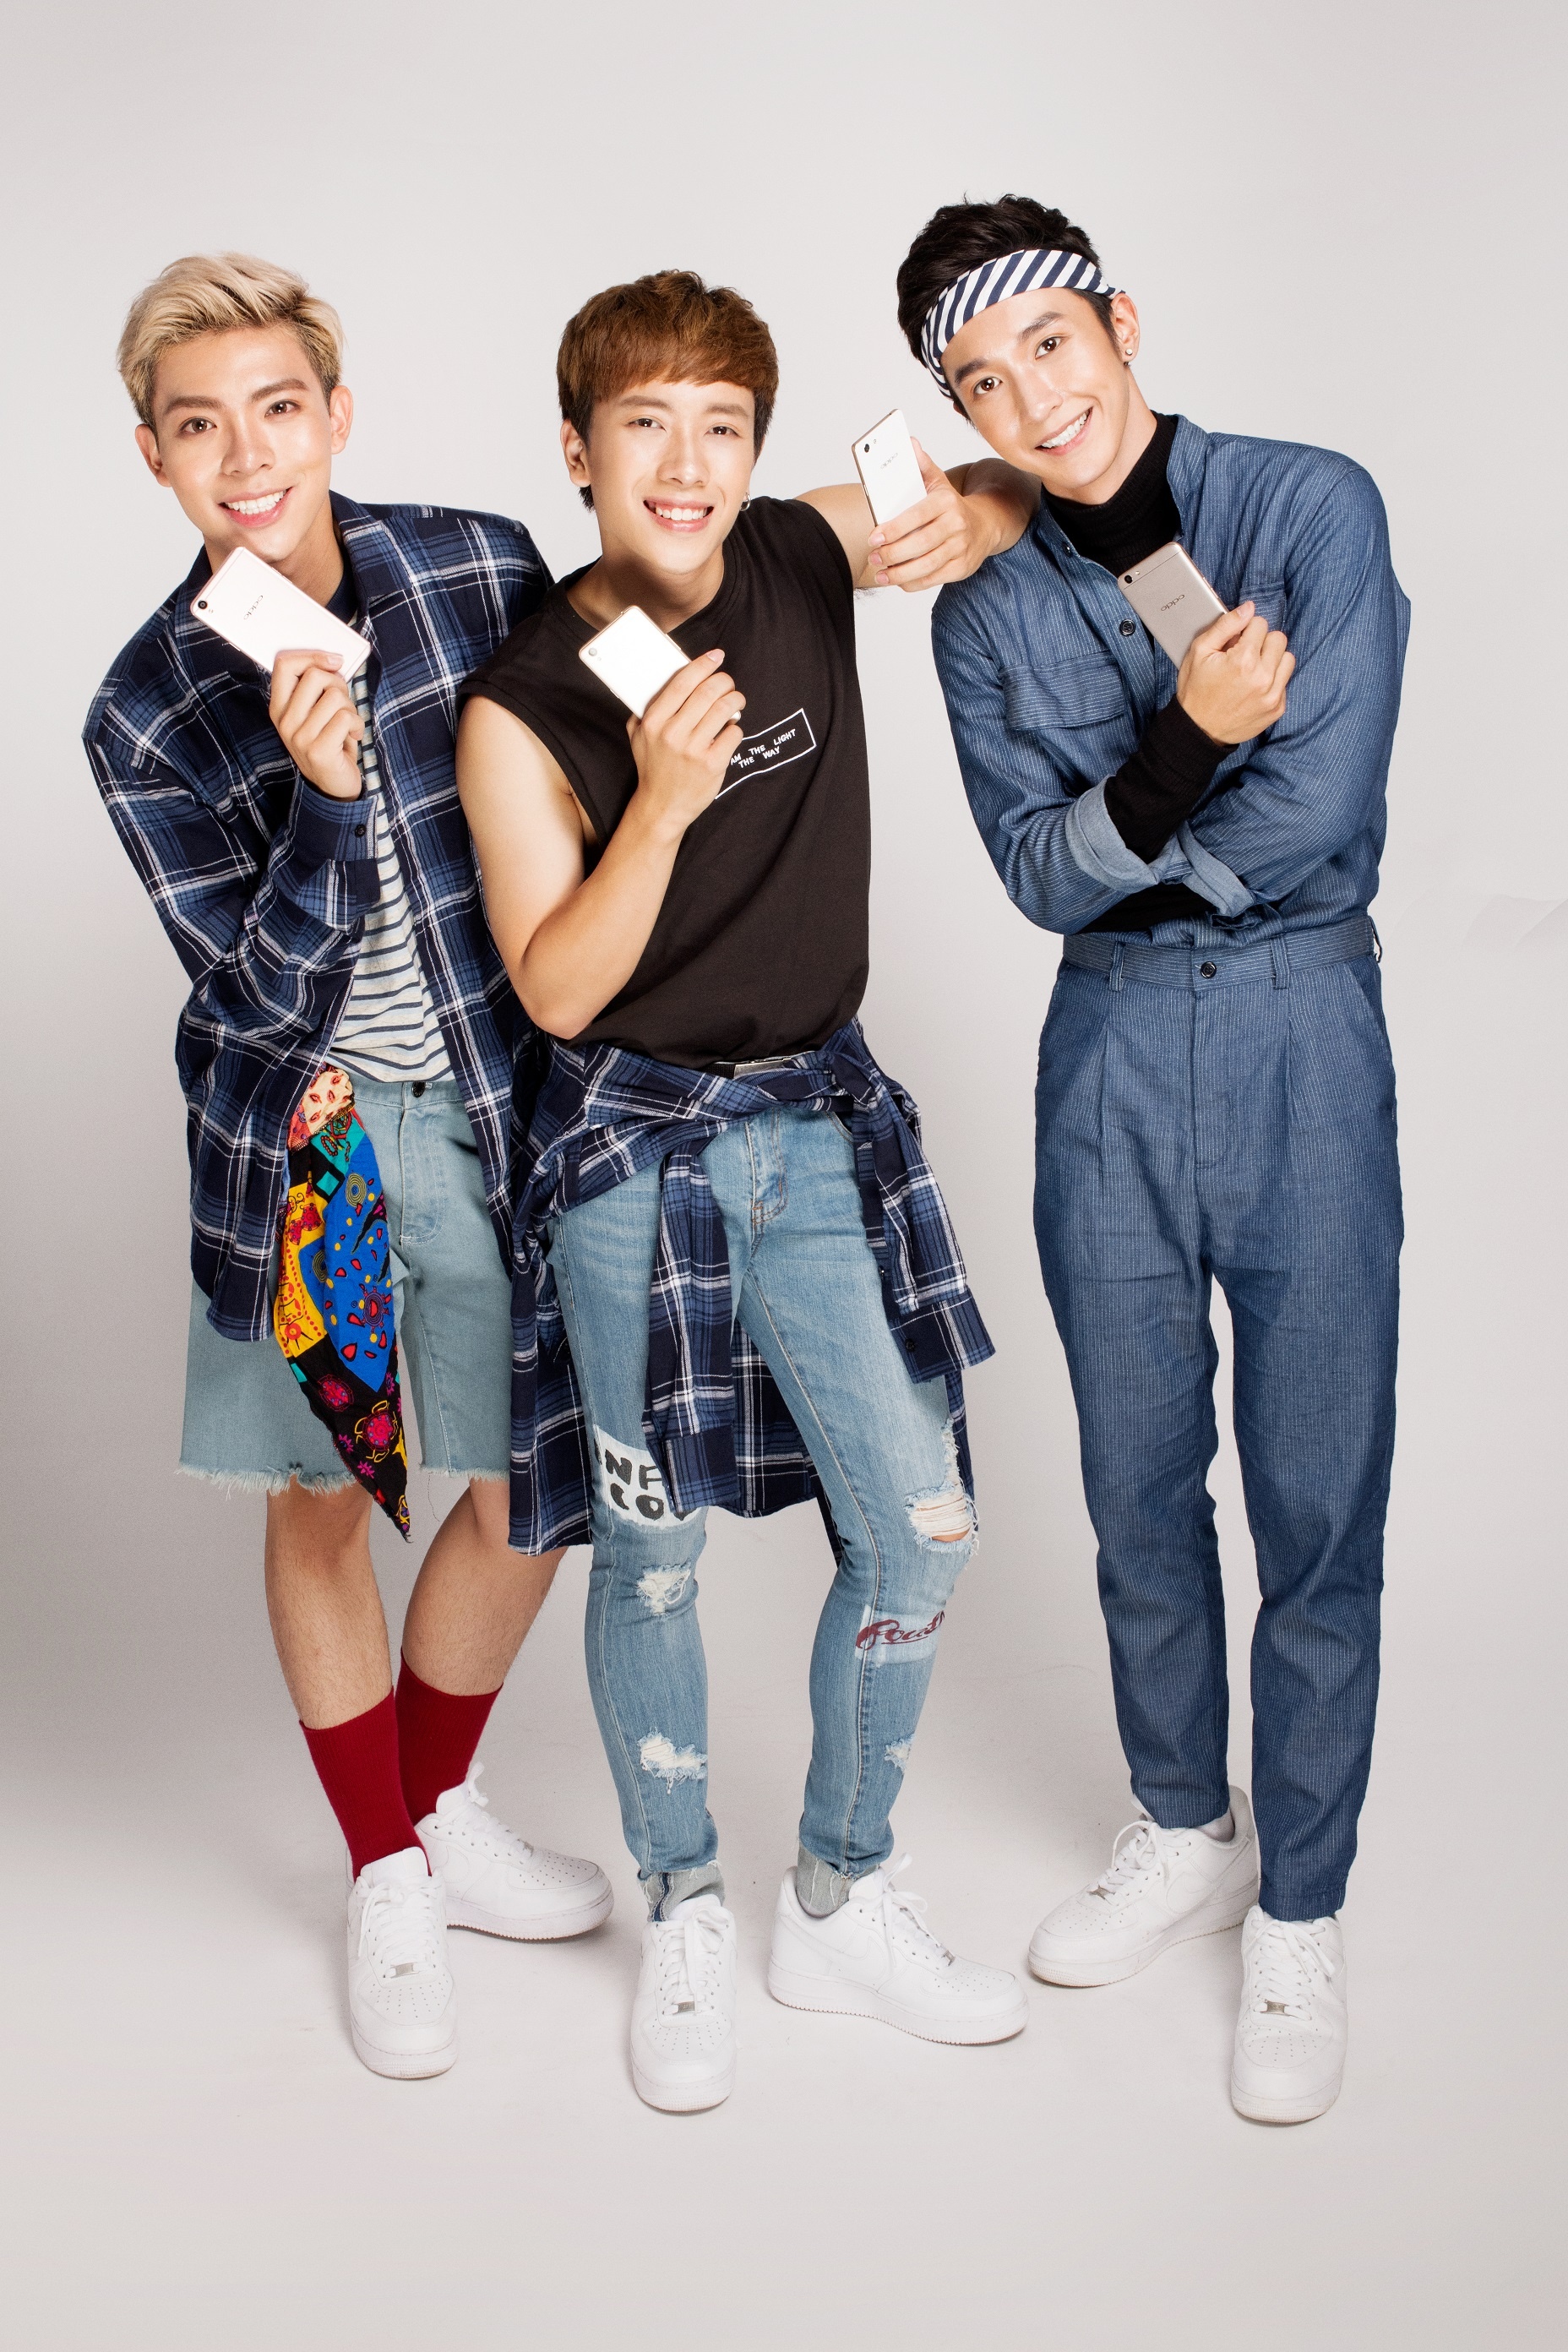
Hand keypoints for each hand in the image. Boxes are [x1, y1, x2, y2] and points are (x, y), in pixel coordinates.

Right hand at [270, 650, 363, 798]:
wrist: (332, 786)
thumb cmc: (328, 742)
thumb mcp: (314, 713)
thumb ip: (316, 688)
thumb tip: (332, 660)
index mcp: (279, 707)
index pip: (284, 665)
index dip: (312, 656)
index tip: (334, 661)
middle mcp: (284, 721)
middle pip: (315, 675)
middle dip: (339, 684)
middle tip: (344, 702)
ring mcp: (299, 737)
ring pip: (335, 696)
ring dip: (351, 708)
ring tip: (348, 724)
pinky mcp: (318, 750)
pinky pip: (346, 718)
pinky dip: (357, 724)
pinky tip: (353, 736)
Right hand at [626, 650, 744, 837]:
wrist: (662, 806)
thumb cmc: (652, 766)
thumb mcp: (638, 735)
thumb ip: (645, 708)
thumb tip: (662, 676)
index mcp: (653, 721)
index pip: (682, 681)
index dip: (703, 664)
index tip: (716, 656)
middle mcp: (672, 734)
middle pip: (708, 691)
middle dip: (724, 681)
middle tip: (728, 682)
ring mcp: (693, 750)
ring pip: (725, 709)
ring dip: (735, 700)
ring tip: (735, 701)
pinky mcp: (712, 764)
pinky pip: (733, 733)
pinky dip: (735, 727)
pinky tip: (728, 730)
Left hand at [868, 443, 992, 590]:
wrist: (984, 526)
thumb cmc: (951, 505)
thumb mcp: (938, 482)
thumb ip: (921, 465)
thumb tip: (908, 443)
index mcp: (946, 501)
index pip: (917, 516)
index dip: (893, 529)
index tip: (873, 537)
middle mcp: (957, 525)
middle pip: (920, 544)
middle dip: (892, 554)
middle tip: (874, 557)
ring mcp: (961, 548)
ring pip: (926, 565)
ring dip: (899, 573)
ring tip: (880, 573)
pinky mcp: (961, 568)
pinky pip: (933, 579)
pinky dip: (912, 582)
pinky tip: (897, 580)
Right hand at [1176, 604, 1295, 744]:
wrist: (1198, 730)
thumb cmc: (1195, 690)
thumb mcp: (1199, 651)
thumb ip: (1225, 625)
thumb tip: (1249, 608)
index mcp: (1243, 659)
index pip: (1260, 623)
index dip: (1245, 630)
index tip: (1234, 644)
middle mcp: (1263, 677)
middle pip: (1278, 638)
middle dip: (1261, 642)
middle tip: (1244, 656)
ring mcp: (1273, 695)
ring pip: (1287, 658)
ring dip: (1272, 660)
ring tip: (1252, 670)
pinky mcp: (1277, 708)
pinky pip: (1285, 682)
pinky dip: (1272, 681)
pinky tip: (1254, 688)